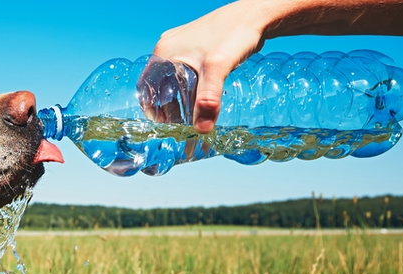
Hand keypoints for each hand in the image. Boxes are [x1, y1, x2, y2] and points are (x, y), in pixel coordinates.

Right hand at [150, 1, 267, 132]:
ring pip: (173, 79)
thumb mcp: (218, 69)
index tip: (163, 125)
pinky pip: (185, 72)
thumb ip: (208, 99)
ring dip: (179, 98)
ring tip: (191, 115)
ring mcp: (181, 46)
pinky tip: (201, 96)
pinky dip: (189, 88)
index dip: (152, 108)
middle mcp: (169, 48)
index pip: (146, 87)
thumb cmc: (234, 33)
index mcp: (164, 52)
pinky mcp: (195, 47)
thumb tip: (202, 130)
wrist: (256, 14)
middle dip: (167, 106)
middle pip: (159, 85)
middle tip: (180, 124)